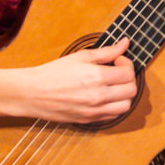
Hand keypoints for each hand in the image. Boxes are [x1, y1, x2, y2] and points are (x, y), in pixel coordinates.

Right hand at [16, 38, 136, 124]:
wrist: (33, 93)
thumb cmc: (54, 72)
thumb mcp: (81, 56)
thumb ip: (106, 52)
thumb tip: (125, 43)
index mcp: (96, 78)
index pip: (128, 74)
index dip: (126, 63)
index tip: (117, 60)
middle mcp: (98, 97)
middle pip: (131, 91)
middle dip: (129, 78)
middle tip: (117, 72)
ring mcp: (93, 111)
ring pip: (125, 106)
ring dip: (124, 94)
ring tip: (113, 85)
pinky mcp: (88, 121)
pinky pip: (112, 116)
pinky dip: (114, 106)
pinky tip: (105, 96)